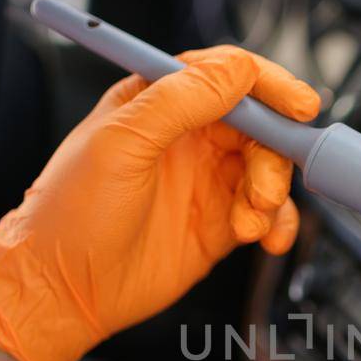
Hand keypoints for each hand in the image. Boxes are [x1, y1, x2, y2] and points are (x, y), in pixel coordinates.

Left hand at [0, 46, 318, 360]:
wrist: (62, 290)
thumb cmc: (72, 213)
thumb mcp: (122, 142)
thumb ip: (181, 100)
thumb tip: (237, 70)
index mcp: (159, 101)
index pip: (229, 75)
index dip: (269, 86)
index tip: (298, 107)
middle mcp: (188, 136)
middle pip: (260, 124)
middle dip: (273, 153)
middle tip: (262, 186)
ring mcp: (206, 180)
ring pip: (269, 168)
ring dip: (271, 193)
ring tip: (249, 222)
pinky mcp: (219, 224)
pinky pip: (267, 212)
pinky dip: (277, 222)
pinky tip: (265, 239)